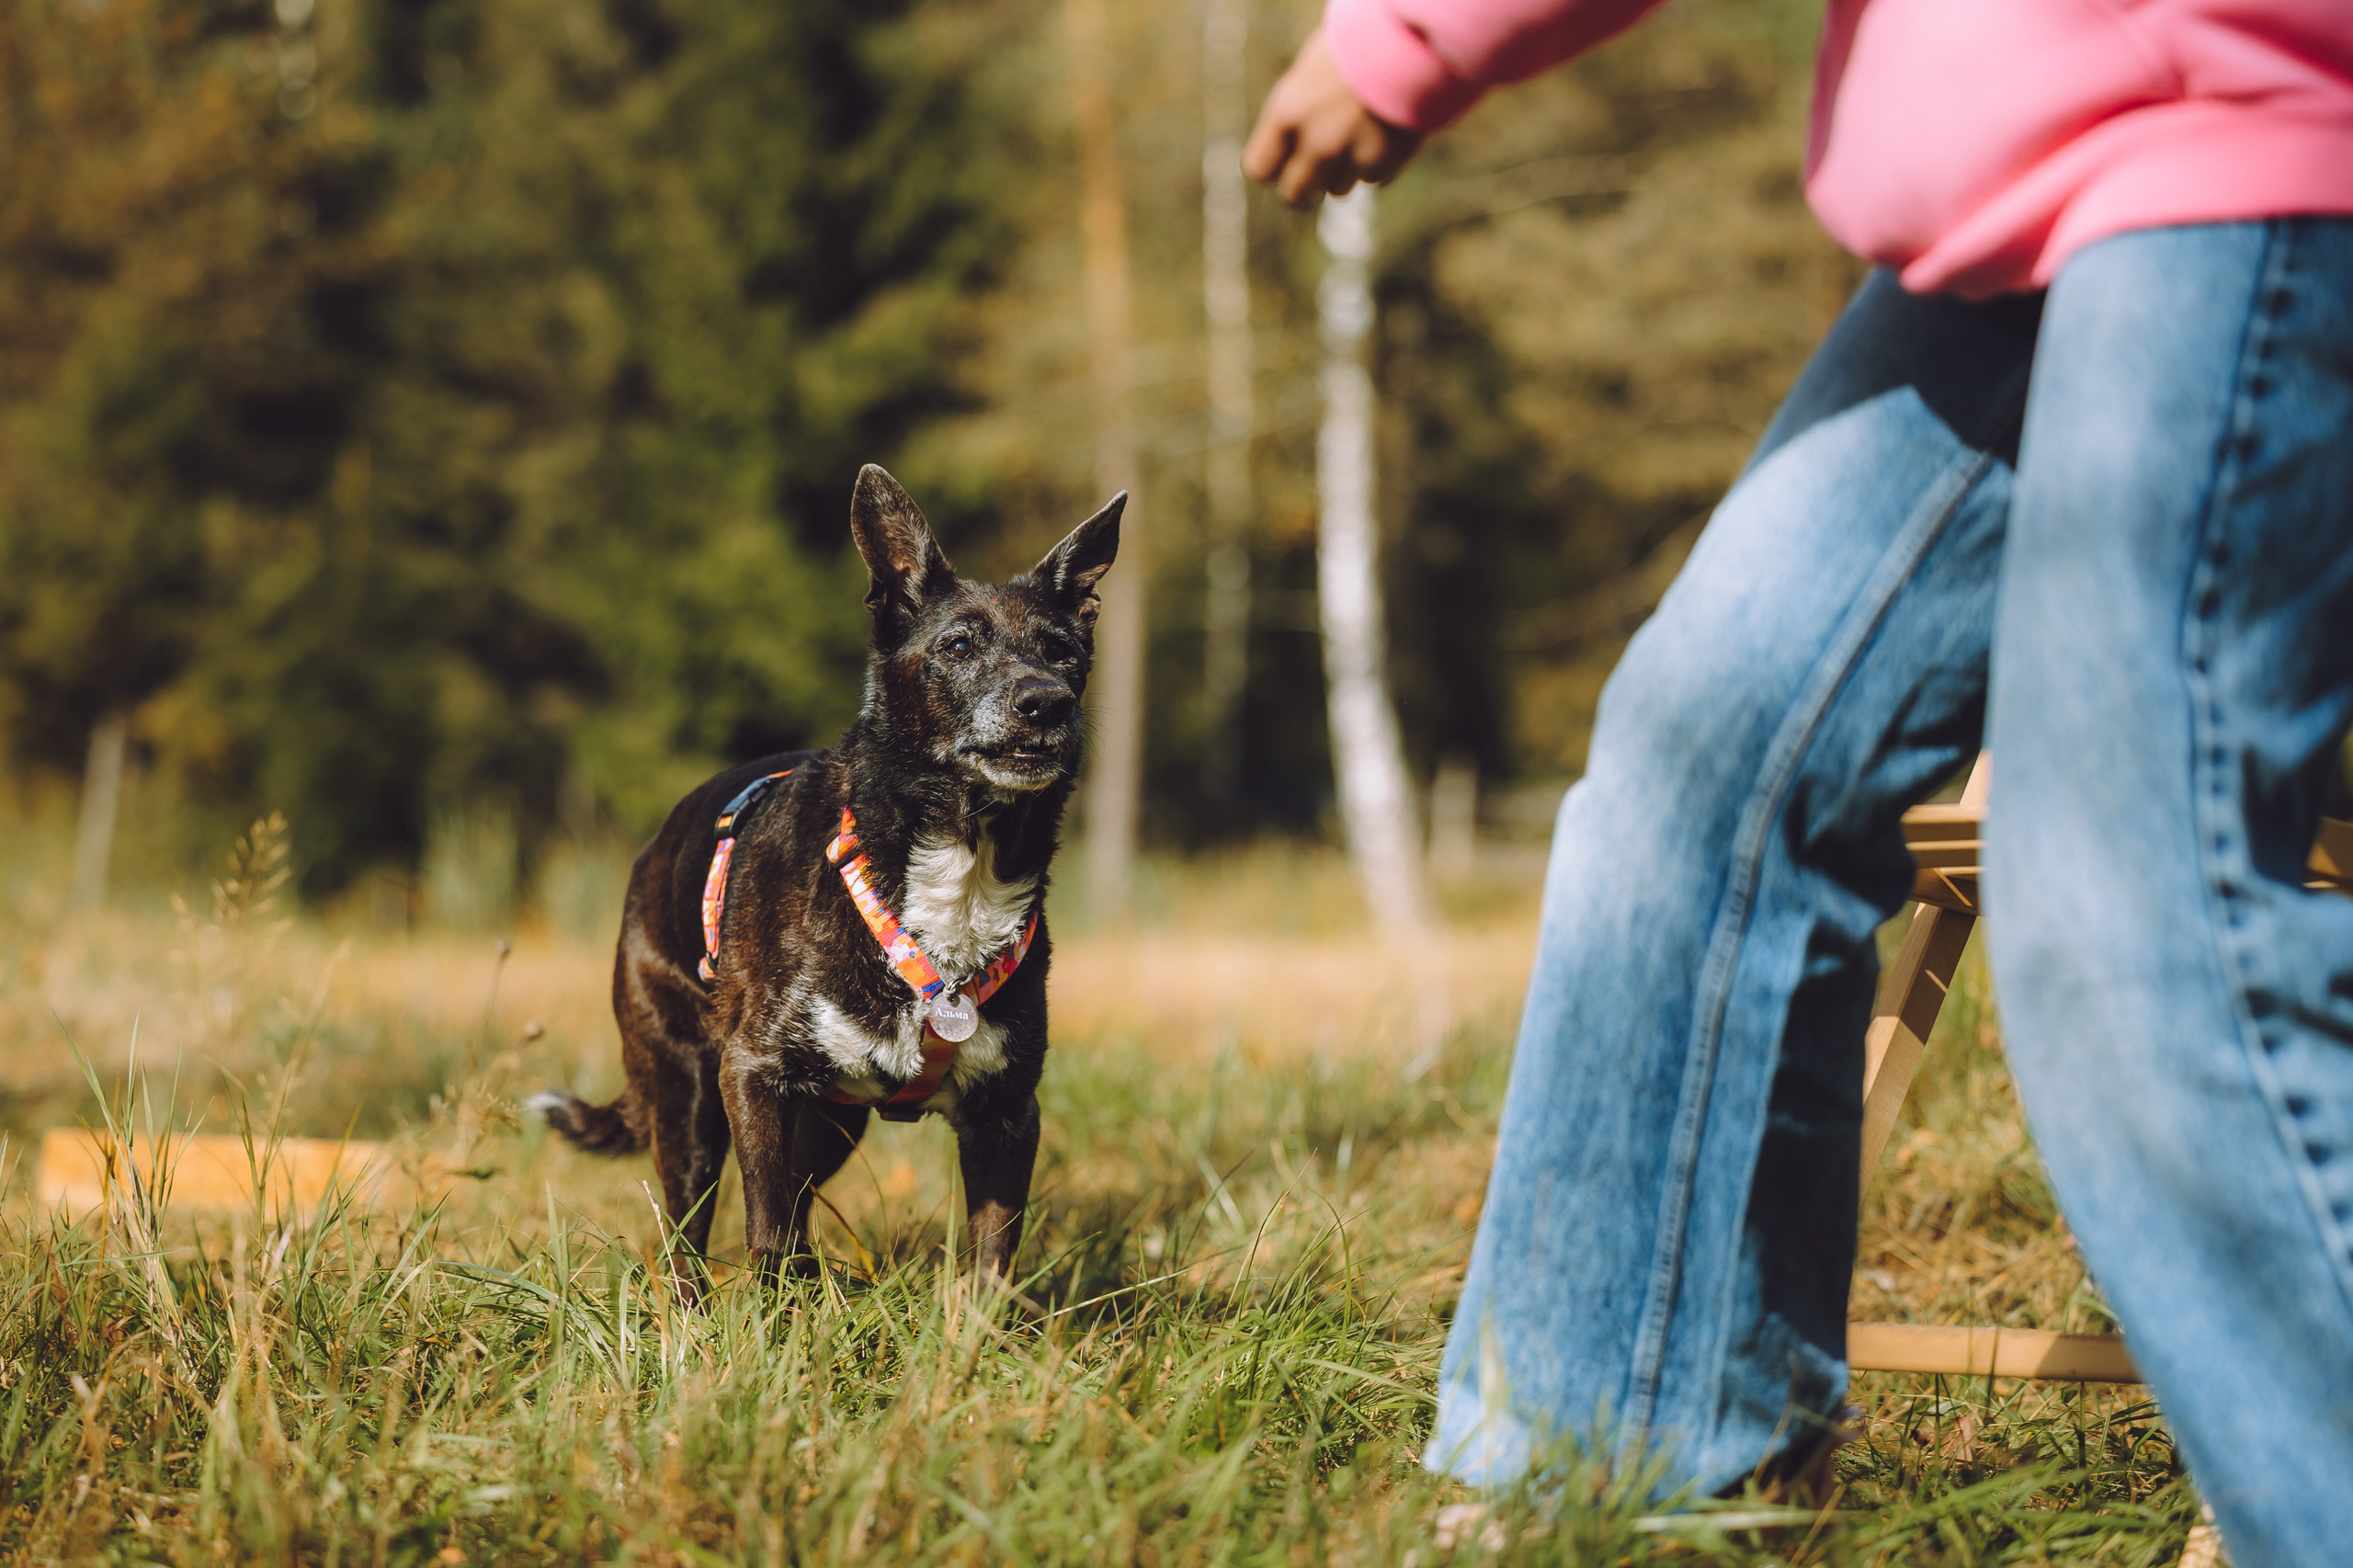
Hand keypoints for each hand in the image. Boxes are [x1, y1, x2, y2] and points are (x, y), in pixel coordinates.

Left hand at [1243, 29, 1425, 207]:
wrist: (1412, 35)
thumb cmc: (1359, 41)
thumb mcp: (1312, 72)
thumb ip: (1298, 114)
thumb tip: (1292, 152)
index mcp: (1287, 112)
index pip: (1261, 168)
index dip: (1274, 167)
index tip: (1286, 160)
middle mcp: (1316, 141)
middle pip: (1294, 195)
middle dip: (1305, 188)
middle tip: (1316, 176)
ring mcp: (1352, 155)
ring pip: (1338, 190)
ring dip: (1346, 172)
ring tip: (1360, 134)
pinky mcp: (1386, 161)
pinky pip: (1375, 178)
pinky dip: (1379, 163)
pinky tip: (1386, 131)